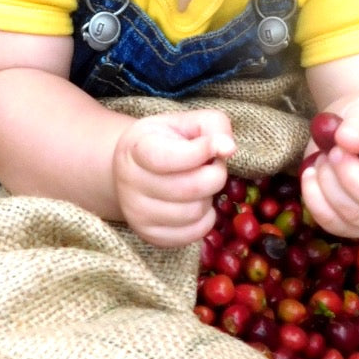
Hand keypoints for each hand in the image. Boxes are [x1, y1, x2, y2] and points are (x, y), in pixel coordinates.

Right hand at [112, 110, 235, 246]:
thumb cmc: (166, 142)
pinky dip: (206, 218)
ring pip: (195, 212)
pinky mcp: (150, 236)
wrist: (134, 171)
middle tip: (211, 166)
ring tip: (200, 183)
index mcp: (136, 149)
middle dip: (215, 175)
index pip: (168, 157)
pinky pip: (193, 233)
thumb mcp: (186, 122)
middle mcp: (131, 183)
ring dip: (209, 196)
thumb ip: (212, 125)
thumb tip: (228, 148)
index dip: (201, 152)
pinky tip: (197, 202)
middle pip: (191, 188)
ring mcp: (137, 214)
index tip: (220, 146)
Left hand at [300, 94, 358, 239]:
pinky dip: (314, 198)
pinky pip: (333, 224)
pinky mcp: (354, 228)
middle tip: (334, 150)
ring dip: (329, 183)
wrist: (352, 139)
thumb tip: (347, 141)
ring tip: (324, 158)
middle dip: (350, 176)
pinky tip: (311, 174)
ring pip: (354, 216)